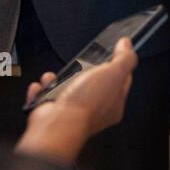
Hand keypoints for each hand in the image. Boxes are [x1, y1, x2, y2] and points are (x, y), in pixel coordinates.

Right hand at [15, 38, 137, 165]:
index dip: (117, 64)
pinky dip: (42, 89)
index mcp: (113, 104)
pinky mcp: (53, 112)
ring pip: (66, 87)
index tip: (112, 52)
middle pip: (91, 81)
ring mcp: (72, 111)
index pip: (121, 80)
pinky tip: (43, 86)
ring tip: (56, 77)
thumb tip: (127, 45)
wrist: (58, 123)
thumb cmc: (86, 104)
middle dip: (82, 69)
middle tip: (80, 66)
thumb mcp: (114, 73)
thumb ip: (124, 58)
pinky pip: (46, 95)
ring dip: (58, 78)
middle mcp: (93, 110)